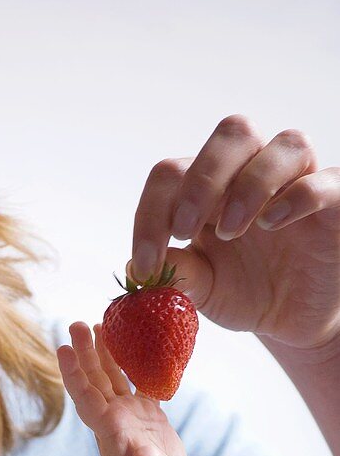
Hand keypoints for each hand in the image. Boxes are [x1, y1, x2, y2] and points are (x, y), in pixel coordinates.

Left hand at [57, 322, 188, 455]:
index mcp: (108, 429)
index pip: (85, 397)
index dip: (74, 373)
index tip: (63, 349)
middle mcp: (113, 416)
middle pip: (94, 379)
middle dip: (84, 352)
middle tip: (76, 323)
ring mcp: (128, 412)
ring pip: (112, 375)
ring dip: (105, 351)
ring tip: (100, 322)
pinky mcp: (146, 411)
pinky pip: (137, 380)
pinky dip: (136, 360)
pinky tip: (136, 340)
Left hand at [130, 114, 339, 352]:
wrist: (291, 320)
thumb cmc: (244, 294)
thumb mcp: (203, 290)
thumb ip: (178, 274)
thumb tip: (135, 266)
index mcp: (210, 189)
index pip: (173, 175)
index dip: (150, 214)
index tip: (145, 264)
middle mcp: (253, 174)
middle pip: (232, 135)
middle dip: (201, 180)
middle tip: (184, 228)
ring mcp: (297, 184)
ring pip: (284, 145)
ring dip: (250, 184)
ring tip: (231, 231)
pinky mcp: (335, 203)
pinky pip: (325, 181)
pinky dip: (299, 195)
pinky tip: (273, 222)